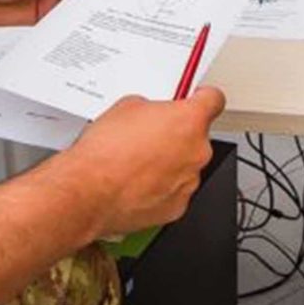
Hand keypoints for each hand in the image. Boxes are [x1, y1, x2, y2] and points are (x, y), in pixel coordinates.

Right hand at [56, 88, 227, 235]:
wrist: (90, 191)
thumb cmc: (105, 152)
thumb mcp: (126, 107)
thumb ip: (151, 108)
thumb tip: (150, 115)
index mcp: (189, 121)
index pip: (213, 100)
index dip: (203, 97)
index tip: (197, 98)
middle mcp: (197, 152)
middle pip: (196, 137)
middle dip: (177, 135)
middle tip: (149, 137)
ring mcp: (189, 182)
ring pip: (185, 166)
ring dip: (168, 163)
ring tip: (136, 163)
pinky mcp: (177, 207)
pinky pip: (175, 191)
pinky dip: (161, 187)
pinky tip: (136, 183)